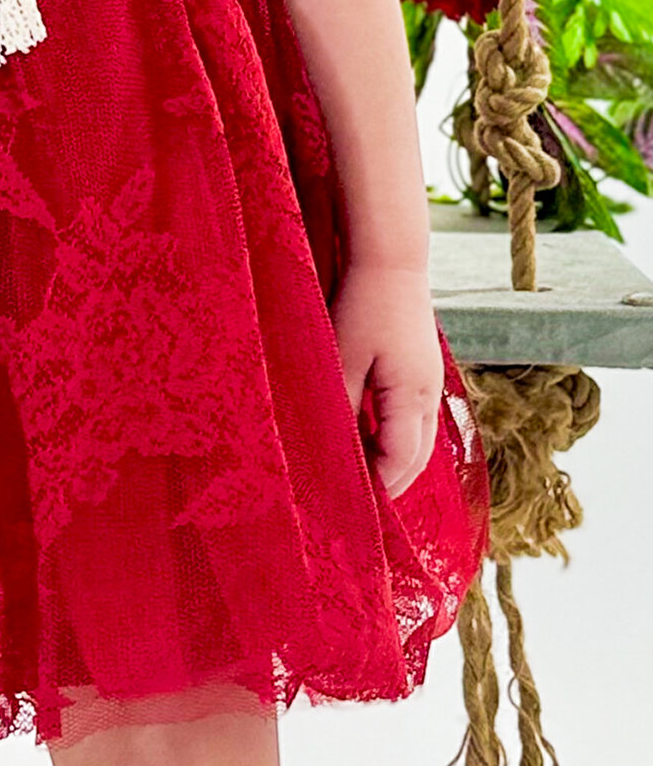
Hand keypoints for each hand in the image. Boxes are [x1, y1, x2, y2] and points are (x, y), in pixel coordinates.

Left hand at [329, 263, 444, 499]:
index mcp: (412, 397)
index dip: (376, 489)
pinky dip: (393, 438)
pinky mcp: (421, 370)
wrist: (391, 258)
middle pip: (415, 460)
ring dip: (391, 462)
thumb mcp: (342, 360)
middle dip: (388, 485)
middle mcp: (429, 396)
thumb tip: (336, 453)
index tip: (347, 507)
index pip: (399, 463)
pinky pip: (412, 419)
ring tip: (357, 476)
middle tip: (354, 503)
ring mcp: (429, 382)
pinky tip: (365, 438)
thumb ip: (341, 409)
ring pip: (417, 441)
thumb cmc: (362, 305)